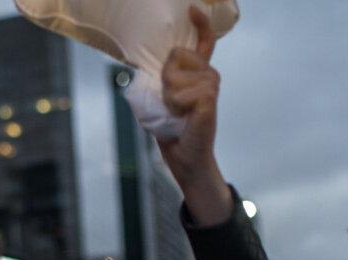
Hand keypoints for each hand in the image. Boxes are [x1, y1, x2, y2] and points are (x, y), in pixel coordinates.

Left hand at [156, 6, 229, 221]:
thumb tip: (135, 64)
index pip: (204, 41)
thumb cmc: (171, 129)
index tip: (193, 8)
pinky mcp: (209, 98)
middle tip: (172, 103)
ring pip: (175, 73)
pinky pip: (179, 91)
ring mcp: (212, 85)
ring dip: (168, 95)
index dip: (200, 24)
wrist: (183, 156)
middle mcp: (209, 75)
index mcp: (198, 73)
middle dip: (165, 77)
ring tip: (178, 112)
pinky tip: (184, 118)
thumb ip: (159, 79)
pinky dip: (174, 106)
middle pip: (176, 55)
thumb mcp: (160, 98)